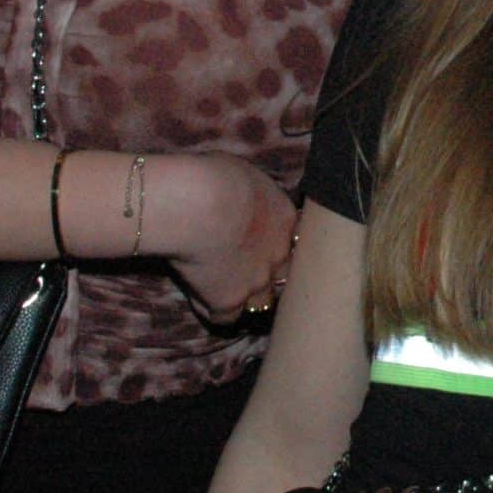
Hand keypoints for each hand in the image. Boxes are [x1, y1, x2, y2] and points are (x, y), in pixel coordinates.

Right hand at [169, 154, 297, 322]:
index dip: (276, 246)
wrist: (199, 204)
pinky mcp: (229, 300)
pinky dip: (212, 310)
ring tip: (223, 289)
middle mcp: (279, 254)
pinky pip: (225, 319)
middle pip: (284, 276)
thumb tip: (238, 189)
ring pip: (261, 302)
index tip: (259, 244)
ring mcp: (257, 281)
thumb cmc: (216, 177)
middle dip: (269, 276)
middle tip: (245, 271)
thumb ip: (248, 191)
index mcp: (285, 218)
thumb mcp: (242, 173)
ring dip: (246, 298)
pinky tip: (200, 299)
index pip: (293, 241)